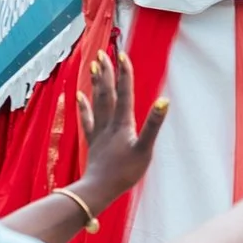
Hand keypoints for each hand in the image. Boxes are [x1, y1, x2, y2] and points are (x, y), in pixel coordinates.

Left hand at [74, 46, 168, 205]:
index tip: (122, 54)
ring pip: (96, 103)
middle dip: (106, 73)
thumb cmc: (124, 173)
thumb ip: (153, 125)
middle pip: (107, 93)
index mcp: (122, 124)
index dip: (124, 74)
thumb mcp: (144, 150)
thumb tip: (163, 101)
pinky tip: (79, 96)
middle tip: (103, 53)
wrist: (99, 190)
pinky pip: (87, 120)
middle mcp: (109, 124)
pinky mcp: (93, 142)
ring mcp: (99, 132)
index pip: (124, 94)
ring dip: (96, 84)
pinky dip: (83, 107)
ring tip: (92, 66)